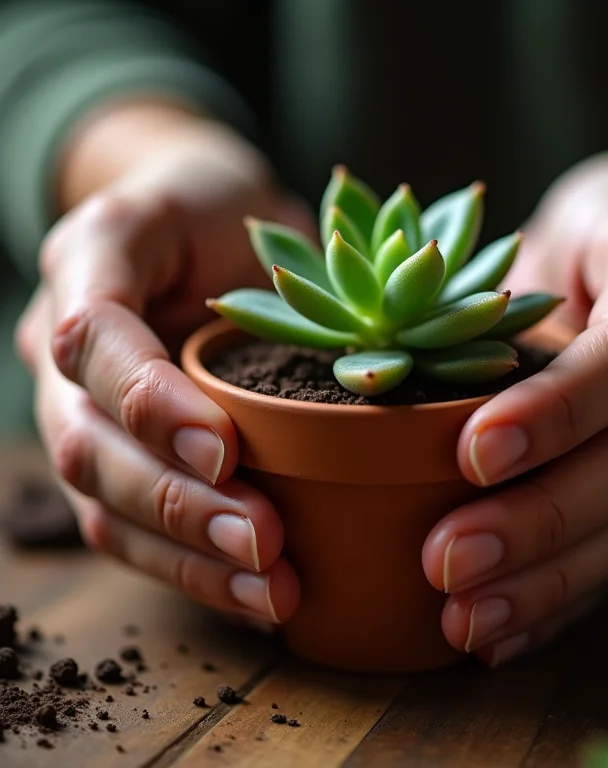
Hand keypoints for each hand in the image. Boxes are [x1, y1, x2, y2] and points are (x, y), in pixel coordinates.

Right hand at [16, 104, 311, 626]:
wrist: (200, 224)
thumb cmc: (222, 209)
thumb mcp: (234, 202)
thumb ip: (254, 263)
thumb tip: (314, 373)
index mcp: (88, 268)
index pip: (92, 341)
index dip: (150, 404)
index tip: (226, 449)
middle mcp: (67, 354)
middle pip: (91, 447)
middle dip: (177, 503)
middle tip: (263, 542)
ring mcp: (83, 414)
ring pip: (106, 507)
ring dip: (187, 557)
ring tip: (270, 591)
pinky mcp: (122, 458)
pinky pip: (134, 530)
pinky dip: (192, 570)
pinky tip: (253, 597)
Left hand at [421, 153, 607, 665]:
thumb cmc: (582, 233)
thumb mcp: (540, 241)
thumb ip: (493, 314)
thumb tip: (395, 404)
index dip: (555, 412)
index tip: (470, 455)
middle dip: (540, 520)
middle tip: (447, 562)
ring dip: (550, 579)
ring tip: (467, 618)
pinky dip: (569, 594)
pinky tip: (507, 630)